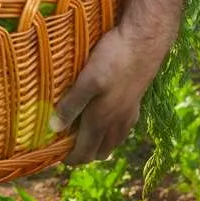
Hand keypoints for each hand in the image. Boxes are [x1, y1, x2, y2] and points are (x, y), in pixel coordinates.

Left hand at [49, 21, 170, 164]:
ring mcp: (129, 112)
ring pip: (115, 141)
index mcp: (102, 120)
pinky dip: (113, 133)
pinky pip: (124, 127)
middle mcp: (117, 122)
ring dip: (100, 145)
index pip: (86, 152)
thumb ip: (71, 106)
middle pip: (101, 151)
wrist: (145, 41)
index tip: (58, 157)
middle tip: (68, 148)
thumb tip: (54, 129)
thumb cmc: (114, 58)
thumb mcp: (87, 81)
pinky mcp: (136, 101)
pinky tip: (109, 121)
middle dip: (85, 155)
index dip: (72, 159)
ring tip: (86, 139)